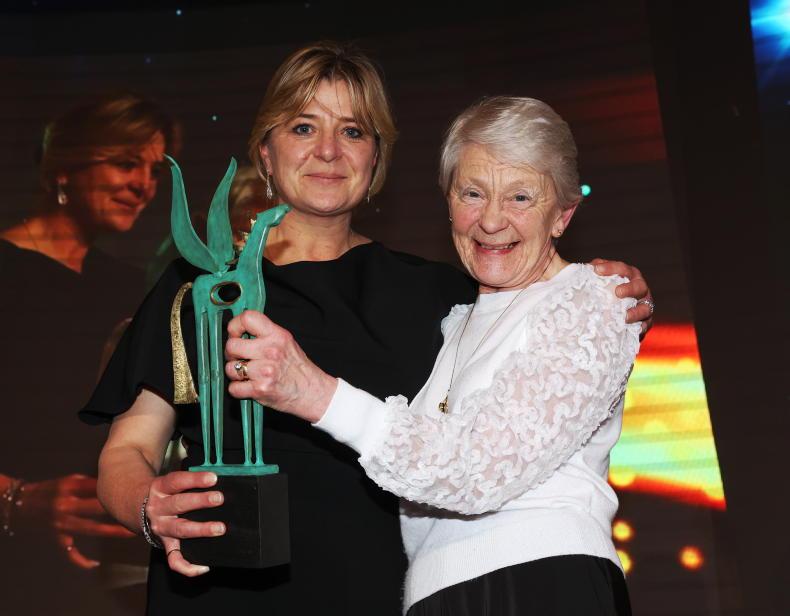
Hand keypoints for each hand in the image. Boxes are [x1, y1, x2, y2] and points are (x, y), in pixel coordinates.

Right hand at [17, 474, 133, 569]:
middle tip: (140, 511)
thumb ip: (88, 484)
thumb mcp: (67, 480)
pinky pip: (70, 552)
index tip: (136, 491)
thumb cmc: (49, 490)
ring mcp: (61, 524)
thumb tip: (111, 484)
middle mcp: (66, 505)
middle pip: (98, 508)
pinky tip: (95, 564)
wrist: (21, 504)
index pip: (98, 488)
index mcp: (70, 488)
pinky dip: (81, 560)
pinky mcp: (56, 538)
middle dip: (118, 510)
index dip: (117, 490)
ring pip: (91, 529)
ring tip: (131, 532)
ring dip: (112, 531)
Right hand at [145, 471, 224, 576]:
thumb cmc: (164, 492)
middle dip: (200, 501)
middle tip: (219, 498)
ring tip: (219, 528)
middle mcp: (158, 509)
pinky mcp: (165, 544)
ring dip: (200, 529)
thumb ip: (188, 481)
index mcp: (160, 488)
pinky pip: (174, 559)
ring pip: (180, 530)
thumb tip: (215, 480)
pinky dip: (188, 566)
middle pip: (179, 504)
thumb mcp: (169, 482)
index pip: (176, 481)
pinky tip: (204, 566)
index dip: (194, 479)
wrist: (137, 507)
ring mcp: (161, 528)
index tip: (212, 478)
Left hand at [225, 310, 337, 421]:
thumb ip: (266, 334)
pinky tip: (249, 386)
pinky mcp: (260, 389)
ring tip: (248, 374)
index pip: (248, 318)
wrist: (312, 392)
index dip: (235, 325)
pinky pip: (234, 388)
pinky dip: (238, 389)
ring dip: (235, 373)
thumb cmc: (298, 369)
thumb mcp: (287, 342)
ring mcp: (265, 371)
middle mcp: (271, 351)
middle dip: (231, 354)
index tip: (235, 333)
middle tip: (240, 358)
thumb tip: (241, 330)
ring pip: (230, 368)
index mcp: (277, 335)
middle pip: (232, 345)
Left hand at [591, 258, 653, 335]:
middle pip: (639, 286)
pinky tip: (632, 330)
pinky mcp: (645, 322)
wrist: (610, 312)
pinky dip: (640, 328)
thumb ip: (589, 274)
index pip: (622, 268)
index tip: (597, 270)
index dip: (611, 268)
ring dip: (636, 312)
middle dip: (630, 289)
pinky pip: (645, 325)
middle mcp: (639, 288)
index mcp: (628, 274)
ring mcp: (644, 305)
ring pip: (645, 308)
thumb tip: (578, 272)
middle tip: (618, 292)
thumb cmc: (601, 291)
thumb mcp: (594, 280)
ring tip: (625, 317)